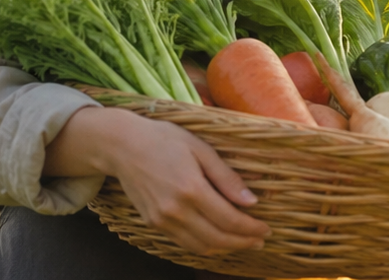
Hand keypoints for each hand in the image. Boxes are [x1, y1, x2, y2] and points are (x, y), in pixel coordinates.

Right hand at [46, 106, 269, 254]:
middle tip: (260, 240)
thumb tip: (251, 201)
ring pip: (200, 247)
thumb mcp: (201, 149)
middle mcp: (175, 210)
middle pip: (217, 239)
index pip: (229, 220)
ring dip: (226, 248)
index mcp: (191, 189)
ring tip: (244, 242)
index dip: (251, 228)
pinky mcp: (153, 223)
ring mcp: (162, 220)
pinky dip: (205, 246)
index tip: (266, 229)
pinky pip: (184, 243)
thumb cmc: (164, 140)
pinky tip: (218, 239)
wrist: (122, 146)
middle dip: (243, 242)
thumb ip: (226, 177)